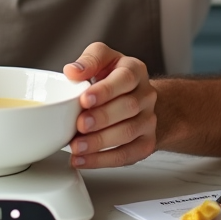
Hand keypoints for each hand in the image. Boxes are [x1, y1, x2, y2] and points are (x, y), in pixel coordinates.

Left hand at [63, 42, 156, 168]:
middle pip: (129, 107)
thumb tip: (72, 71)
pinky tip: (83, 160)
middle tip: (80, 125)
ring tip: (76, 146)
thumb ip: (88, 61)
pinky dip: (103, 161)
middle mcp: (146, 95)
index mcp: (135, 70)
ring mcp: (148, 120)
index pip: (125, 78)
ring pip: (129, 133)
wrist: (133, 98)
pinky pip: (127, 155)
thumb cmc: (111, 77)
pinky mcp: (145, 143)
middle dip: (102, 118)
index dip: (105, 90)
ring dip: (100, 142)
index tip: (84, 99)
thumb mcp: (101, 58)